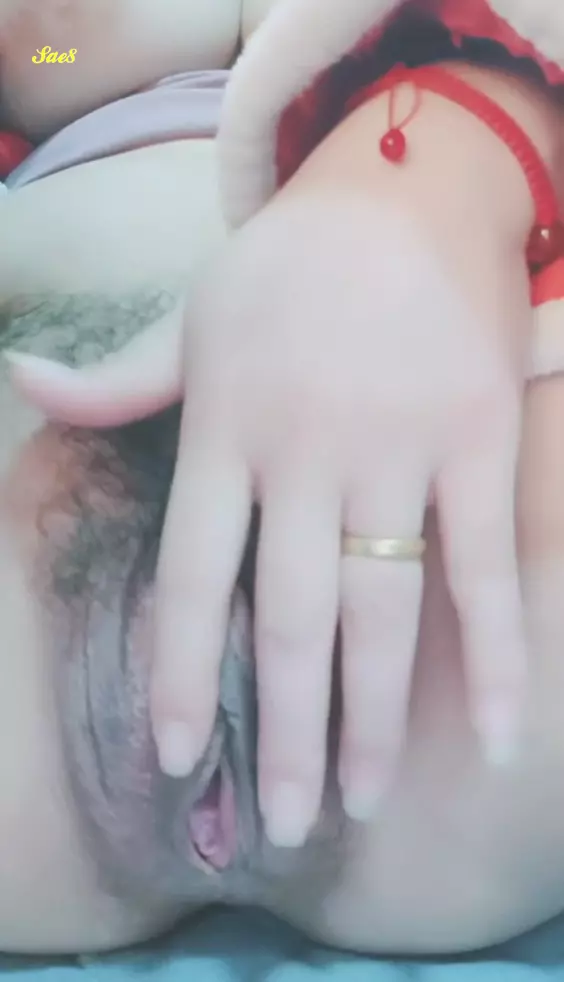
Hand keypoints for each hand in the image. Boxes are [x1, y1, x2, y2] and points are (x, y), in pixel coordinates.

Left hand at [6, 198, 546, 847]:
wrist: (405, 189)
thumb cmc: (290, 267)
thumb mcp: (193, 316)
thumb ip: (118, 380)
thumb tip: (22, 383)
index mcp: (224, 428)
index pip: (190, 578)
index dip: (178, 674)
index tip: (175, 758)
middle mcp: (302, 452)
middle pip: (288, 620)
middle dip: (282, 732)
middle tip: (282, 822)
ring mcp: (395, 450)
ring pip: (379, 610)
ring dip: (369, 719)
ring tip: (356, 801)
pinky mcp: (476, 442)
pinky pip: (480, 566)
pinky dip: (494, 658)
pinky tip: (492, 737)